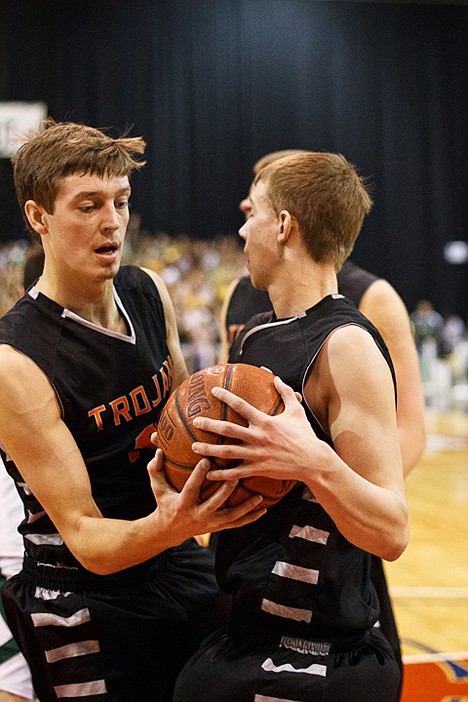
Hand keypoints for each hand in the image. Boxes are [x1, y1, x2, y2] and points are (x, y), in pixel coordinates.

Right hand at [147, 449, 266, 543]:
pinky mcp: (217, 528)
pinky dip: (250, 518)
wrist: (169, 531)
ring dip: (245, 508)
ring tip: (258, 497)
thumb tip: (158, 450)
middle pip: (214, 503)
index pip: (191, 488)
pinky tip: (263, 510)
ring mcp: (209, 524)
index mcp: (183, 504)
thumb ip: (155, 469)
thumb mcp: (157, 487)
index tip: (207, 459)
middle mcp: (197, 515)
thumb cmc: (164, 502)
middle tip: (237, 475)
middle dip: (225, 490)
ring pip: (230, 517)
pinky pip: (236, 524)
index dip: (199, 475)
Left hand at [191, 376, 328, 484]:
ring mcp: (257, 454)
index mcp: (265, 421)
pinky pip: (236, 473)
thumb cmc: (305, 435)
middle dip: (209, 425)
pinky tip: (209, 474)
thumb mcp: (296, 410)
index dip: (226, 397)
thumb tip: (276, 377)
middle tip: (195, 421)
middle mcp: (258, 437)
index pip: (241, 406)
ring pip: (228, 452)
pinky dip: (222, 474)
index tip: (213, 391)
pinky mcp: (259, 469)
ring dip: (209, 450)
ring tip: (194, 447)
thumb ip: (285, 392)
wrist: (313, 461)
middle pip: (228, 430)